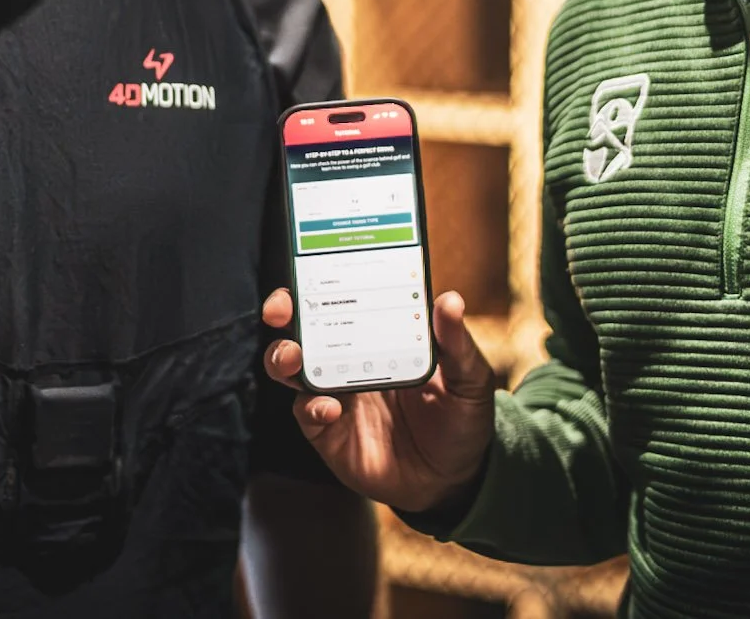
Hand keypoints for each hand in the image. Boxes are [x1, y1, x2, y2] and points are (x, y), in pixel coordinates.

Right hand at [261, 287, 496, 512]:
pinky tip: (329, 408)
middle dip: (284, 311)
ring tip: (294, 357)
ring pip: (293, 367)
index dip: (318, 282)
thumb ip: (456, 344)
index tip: (306, 270)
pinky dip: (311, 406)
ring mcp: (336, 394)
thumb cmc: (460, 419)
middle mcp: (350, 359)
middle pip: (304, 326)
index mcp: (380, 335)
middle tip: (281, 308)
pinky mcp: (328, 431)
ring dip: (283, 356)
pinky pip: (306, 412)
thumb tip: (450, 300)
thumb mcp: (468, 379)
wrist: (453, 480)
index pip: (342, 299)